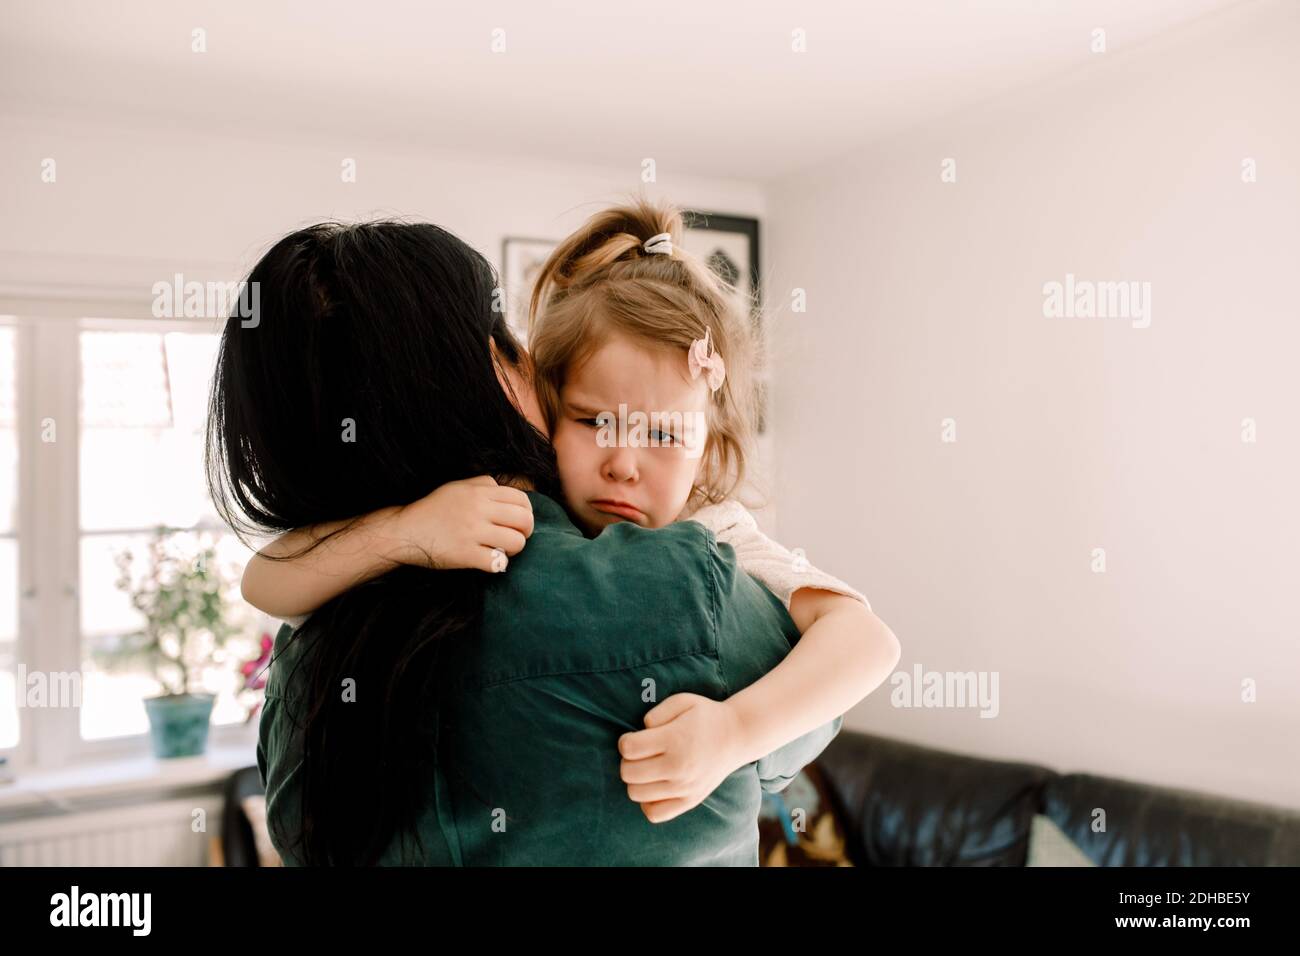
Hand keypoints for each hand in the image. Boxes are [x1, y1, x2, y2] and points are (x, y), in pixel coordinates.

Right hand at [393, 475, 533, 572]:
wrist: (405, 530)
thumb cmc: (434, 509)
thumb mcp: (459, 487)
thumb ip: (485, 485)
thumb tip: (510, 493)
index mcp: (479, 492)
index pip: (521, 499)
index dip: (527, 512)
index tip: (519, 521)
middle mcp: (478, 509)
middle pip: (524, 520)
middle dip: (526, 532)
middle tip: (516, 537)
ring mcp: (472, 532)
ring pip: (516, 542)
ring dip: (514, 549)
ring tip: (502, 549)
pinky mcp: (465, 554)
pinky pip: (498, 562)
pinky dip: (499, 563)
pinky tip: (490, 560)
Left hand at [617, 693, 747, 823]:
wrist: (736, 737)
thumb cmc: (705, 716)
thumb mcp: (683, 701)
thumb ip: (656, 713)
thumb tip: (640, 732)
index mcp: (675, 740)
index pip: (629, 748)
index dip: (626, 741)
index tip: (634, 738)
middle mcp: (678, 767)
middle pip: (628, 772)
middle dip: (628, 760)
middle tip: (641, 753)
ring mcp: (684, 788)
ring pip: (635, 793)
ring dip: (636, 780)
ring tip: (648, 768)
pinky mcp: (689, 801)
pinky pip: (654, 813)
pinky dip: (647, 801)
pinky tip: (654, 786)